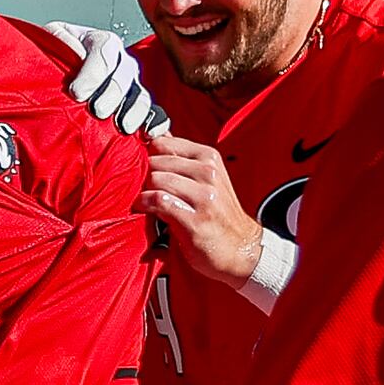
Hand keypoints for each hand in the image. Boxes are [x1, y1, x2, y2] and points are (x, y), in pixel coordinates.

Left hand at [47, 21, 166, 136]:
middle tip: (97, 111)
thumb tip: (70, 52)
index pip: (104, 50)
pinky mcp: (137, 108)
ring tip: (122, 127)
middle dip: (112, 94)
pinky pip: (154, 114)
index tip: (77, 93)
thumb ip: (58, 42)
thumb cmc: (52, 59)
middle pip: (125, 74)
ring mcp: (132, 86)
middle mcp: (120, 62)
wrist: (54, 78)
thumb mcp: (50, 42)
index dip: (93, 72)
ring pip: (141, 95)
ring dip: (134, 111)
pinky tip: (148, 134)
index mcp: (100, 42)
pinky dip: (155, 123)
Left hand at [141, 135, 263, 287]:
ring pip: (156, 179)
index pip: (164, 143)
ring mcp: (204, 196)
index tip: (141, 166)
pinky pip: (158, 201)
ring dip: (144, 191)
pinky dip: (145, 204)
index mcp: (209, 158)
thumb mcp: (208, 178)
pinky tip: (144, 209)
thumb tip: (159, 135)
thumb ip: (183, 158)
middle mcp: (208, 173)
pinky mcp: (194, 219)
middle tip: (142, 188)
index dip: (148, 155)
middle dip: (144, 175)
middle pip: (156, 161)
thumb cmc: (219, 215)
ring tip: (144, 200)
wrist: (241, 249)